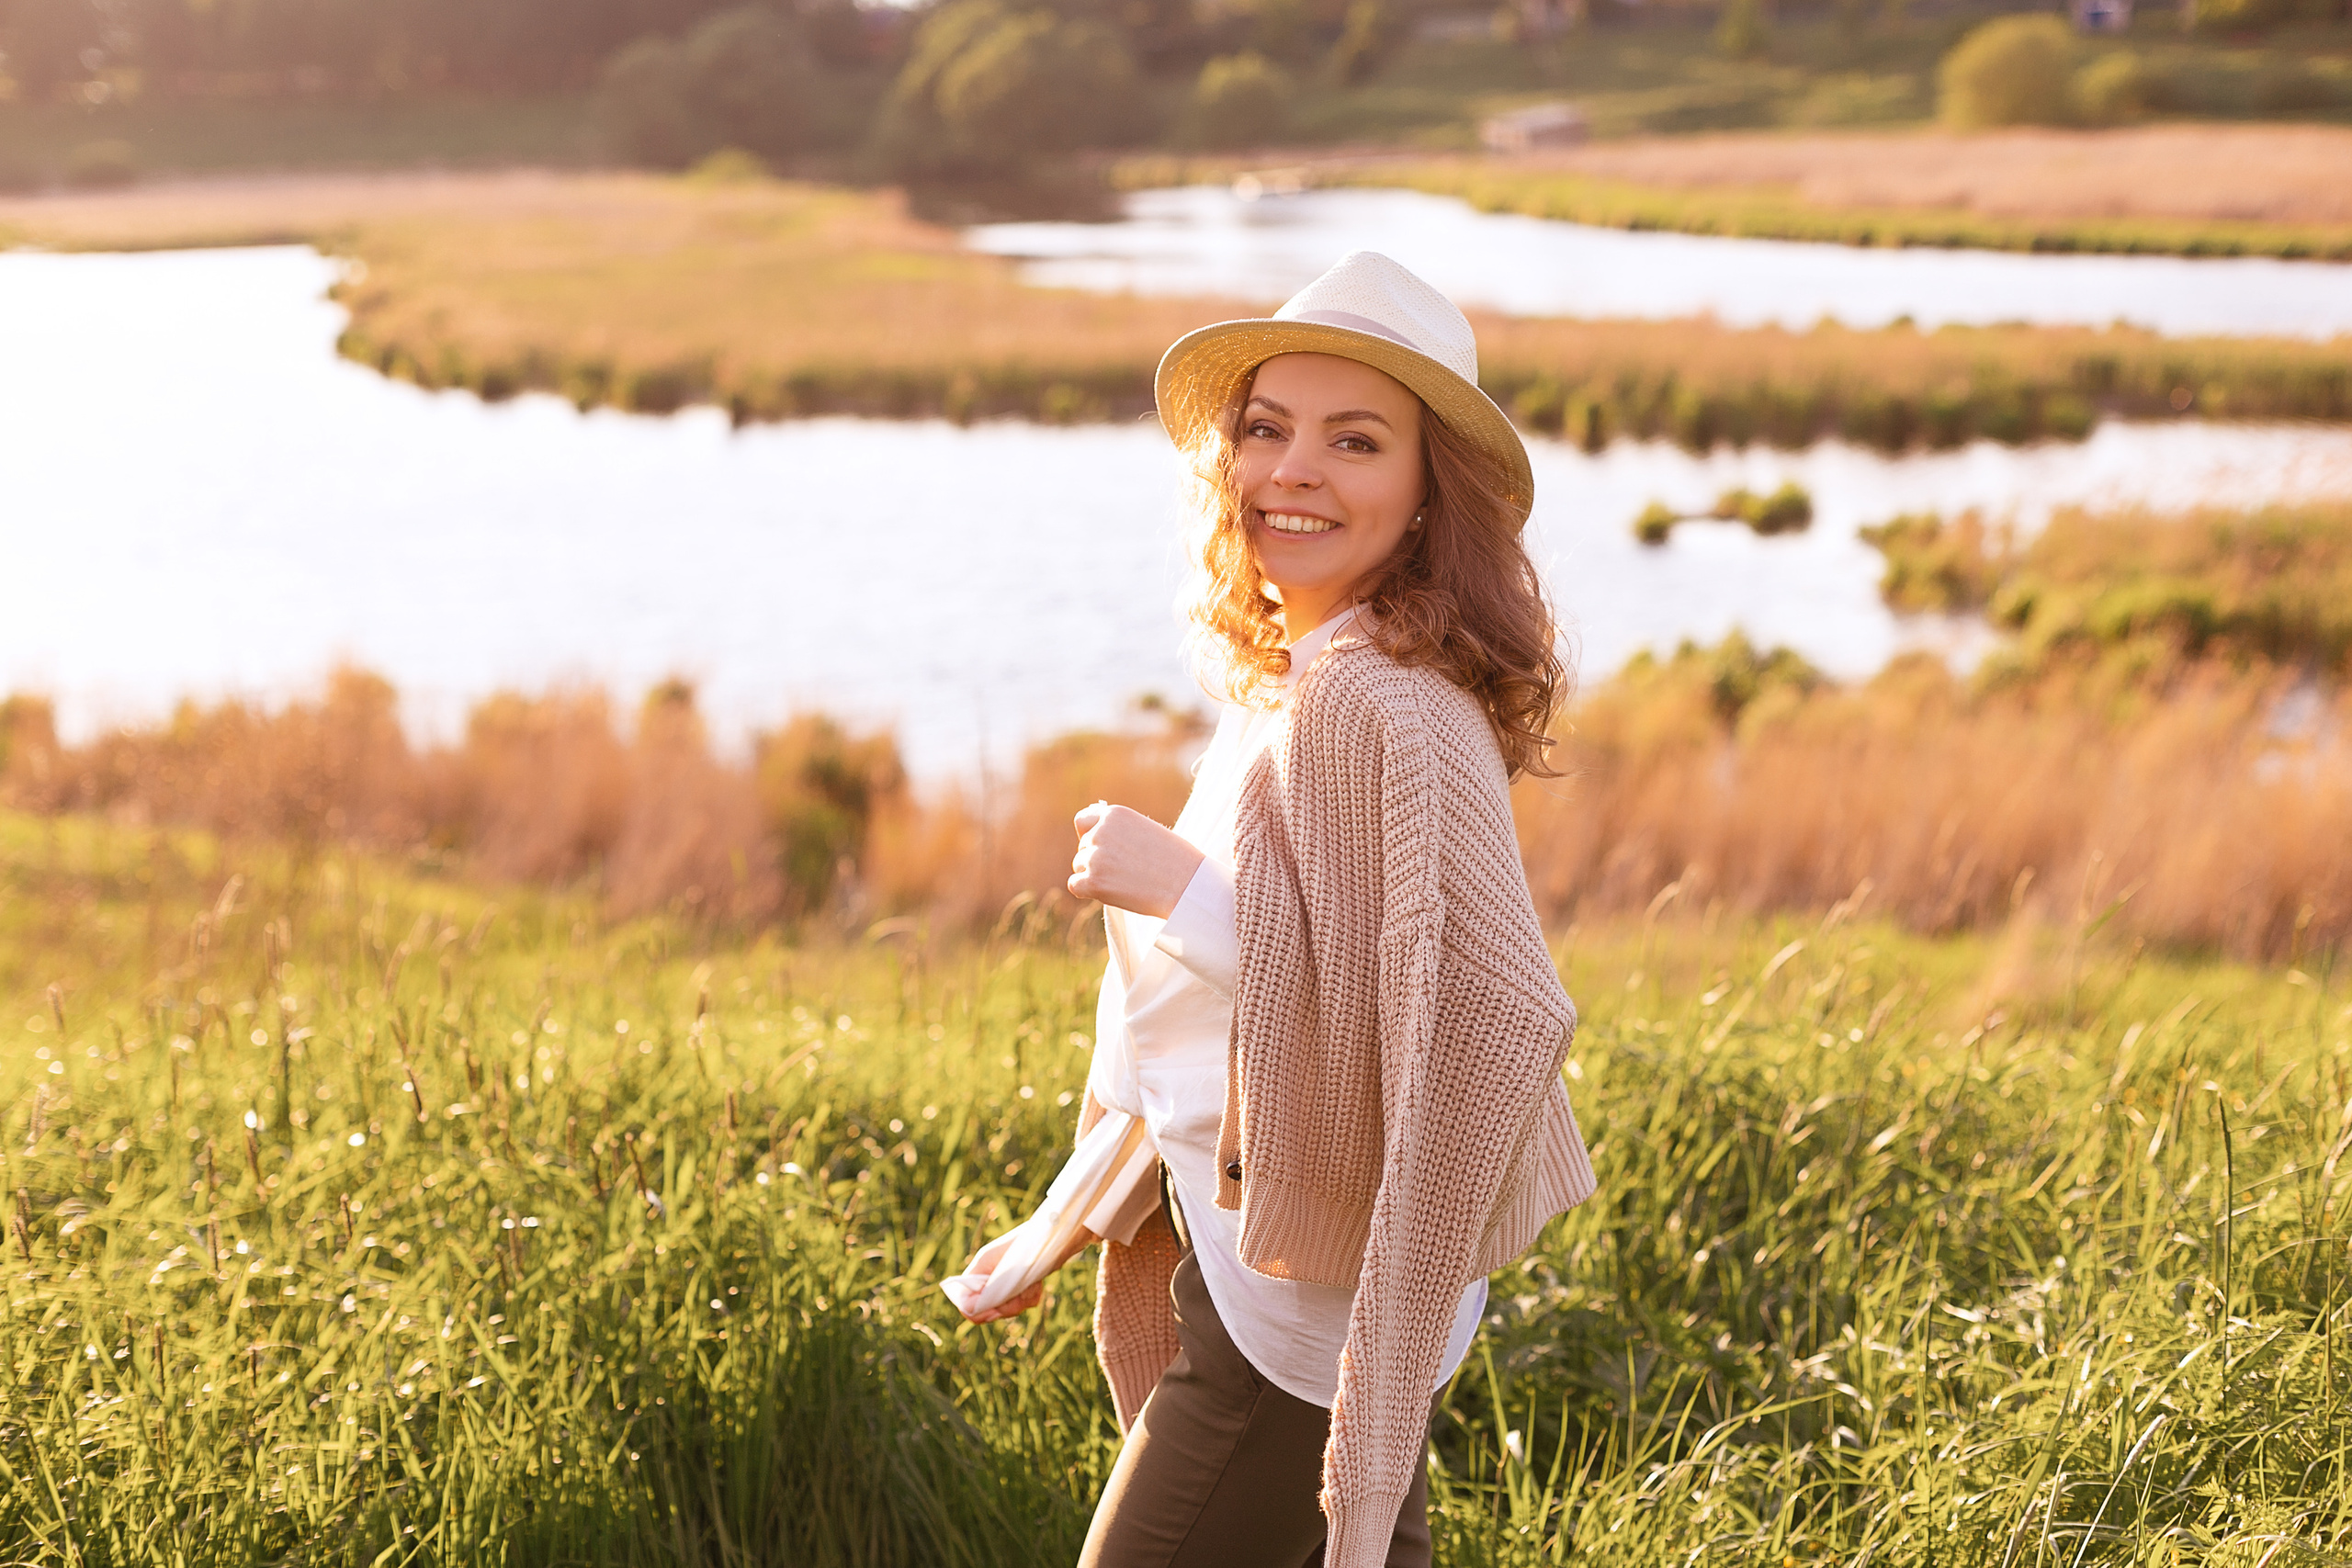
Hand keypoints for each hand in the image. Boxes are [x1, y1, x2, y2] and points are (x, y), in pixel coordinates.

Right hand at [953, 1227, 1096, 1323]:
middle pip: (987, 1310)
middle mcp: (987, 1277)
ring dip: (1021, 1300)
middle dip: (1007, 1306)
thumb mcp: (1002, 1269)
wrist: (1053, 1236)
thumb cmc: (1027, 1246)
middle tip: (1021, 1295)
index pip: (965, 1303)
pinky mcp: (1019, 1285)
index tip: (995, 1310)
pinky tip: (1037, 1285)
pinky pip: (1021, 1304)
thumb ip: (987, 1290)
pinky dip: (1030, 1297)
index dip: (977, 1312)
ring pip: (1006, 1309)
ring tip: (1032, 1284)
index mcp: (978, 1270)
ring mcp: (1003, 1282)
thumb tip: (971, 1310)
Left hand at [1069, 802, 1204, 918]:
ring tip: (1125, 881)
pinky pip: (1075, 885)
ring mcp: (1095, 857)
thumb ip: (1117, 829)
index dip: (1091, 836)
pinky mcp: (1094, 882)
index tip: (1105, 849)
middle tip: (1127, 871)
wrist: (1187, 885)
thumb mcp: (1145, 829)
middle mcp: (1100, 831)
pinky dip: (1088, 891)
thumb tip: (1087, 831)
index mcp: (1114, 814)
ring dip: (1095, 876)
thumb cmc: (1174, 859)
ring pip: (1080, 867)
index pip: (1083, 821)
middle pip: (1083, 848)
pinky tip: (1110, 892)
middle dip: (1098, 860)